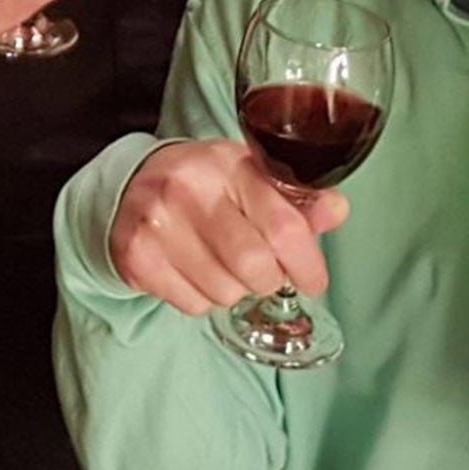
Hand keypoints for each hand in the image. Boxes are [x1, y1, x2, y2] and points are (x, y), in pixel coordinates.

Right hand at [107, 139, 348, 313]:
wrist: (132, 182)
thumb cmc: (205, 184)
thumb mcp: (251, 178)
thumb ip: (297, 200)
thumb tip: (336, 210)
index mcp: (227, 164)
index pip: (283, 227)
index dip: (307, 264)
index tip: (311, 280)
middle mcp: (188, 189)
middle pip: (255, 268)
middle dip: (268, 279)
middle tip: (261, 270)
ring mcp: (157, 223)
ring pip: (225, 293)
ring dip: (233, 290)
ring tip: (220, 263)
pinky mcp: (136, 256)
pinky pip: (192, 305)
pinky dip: (201, 299)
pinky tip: (193, 269)